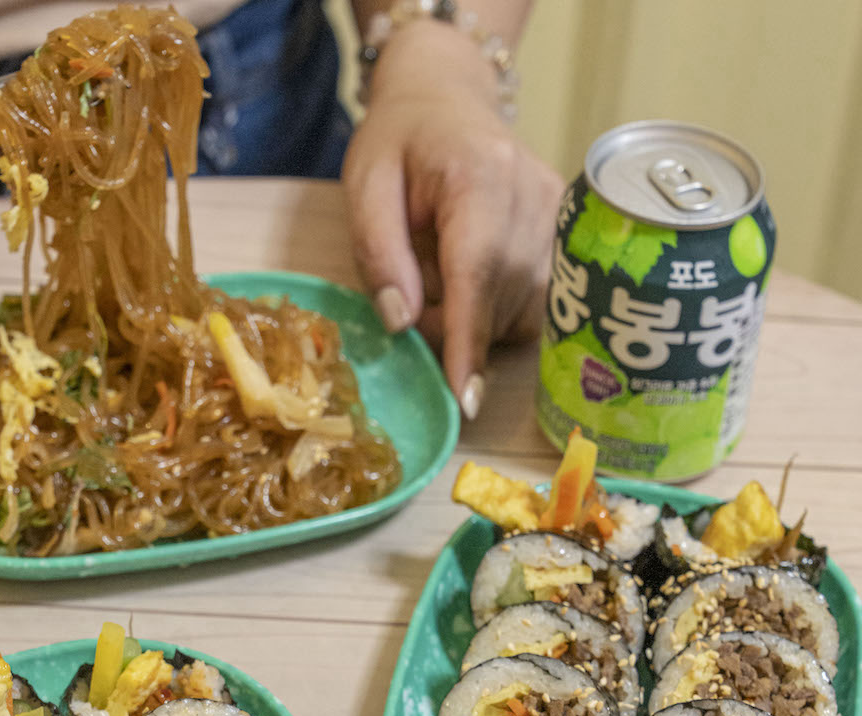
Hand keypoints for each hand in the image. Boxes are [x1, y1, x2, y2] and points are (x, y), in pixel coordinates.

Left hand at [342, 21, 563, 417]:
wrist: (448, 98)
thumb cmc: (400, 142)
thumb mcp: (365, 185)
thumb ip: (377, 252)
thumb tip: (401, 323)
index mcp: (479, 175)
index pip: (478, 270)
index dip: (469, 339)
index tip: (465, 396)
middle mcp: (533, 197)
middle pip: (499, 299)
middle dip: (452, 328)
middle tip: (410, 300)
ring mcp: (558, 217)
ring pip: (522, 311)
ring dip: (477, 320)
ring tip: (441, 277)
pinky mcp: (568, 235)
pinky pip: (539, 304)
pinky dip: (499, 311)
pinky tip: (475, 281)